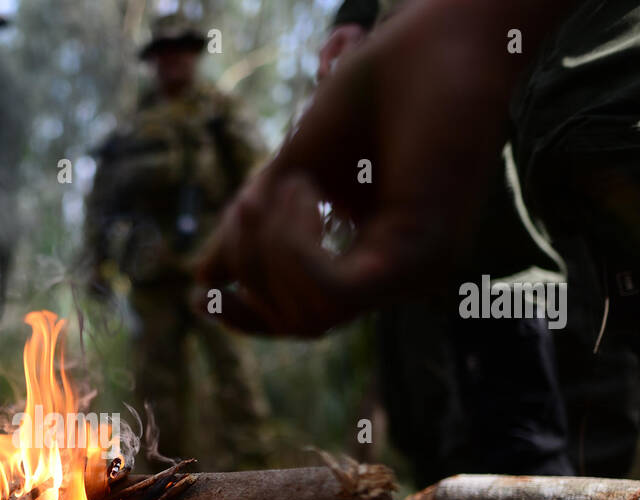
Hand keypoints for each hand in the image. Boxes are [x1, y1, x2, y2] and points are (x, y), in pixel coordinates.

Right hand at [197, 0, 569, 338]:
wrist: (438, 38)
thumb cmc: (377, 91)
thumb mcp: (294, 170)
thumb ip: (253, 228)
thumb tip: (202, 284)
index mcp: (379, 260)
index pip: (304, 317)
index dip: (249, 315)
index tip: (201, 295)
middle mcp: (402, 277)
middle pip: (298, 322)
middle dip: (252, 270)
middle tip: (244, 203)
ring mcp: (417, 273)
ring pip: (310, 315)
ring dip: (272, 252)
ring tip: (282, 184)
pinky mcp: (422, 257)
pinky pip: (331, 292)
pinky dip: (296, 248)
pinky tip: (302, 189)